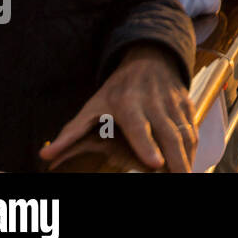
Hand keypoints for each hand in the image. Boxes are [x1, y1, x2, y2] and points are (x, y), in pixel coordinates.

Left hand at [41, 45, 195, 171]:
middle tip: (179, 179)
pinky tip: (190, 164)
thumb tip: (44, 154)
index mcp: (128, 103)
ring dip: (187, 157)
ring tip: (186, 176)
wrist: (149, 59)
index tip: (154, 164)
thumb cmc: (117, 89)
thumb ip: (71, 132)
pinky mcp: (185, 105)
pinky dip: (193, 148)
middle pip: (168, 134)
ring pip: (184, 133)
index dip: (147, 145)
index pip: (139, 127)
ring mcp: (172, 103)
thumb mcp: (92, 107)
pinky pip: (192, 129)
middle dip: (175, 159)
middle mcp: (153, 103)